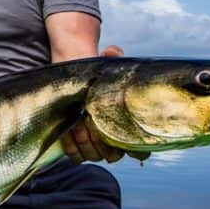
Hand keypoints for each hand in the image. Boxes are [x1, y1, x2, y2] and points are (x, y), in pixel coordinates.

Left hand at [61, 45, 150, 164]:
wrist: (75, 85)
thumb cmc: (97, 79)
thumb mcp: (107, 67)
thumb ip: (113, 58)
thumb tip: (112, 51)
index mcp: (128, 126)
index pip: (141, 150)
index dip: (135, 150)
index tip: (120, 134)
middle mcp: (115, 141)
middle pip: (114, 156)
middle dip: (101, 141)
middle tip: (89, 120)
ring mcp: (98, 147)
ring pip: (95, 156)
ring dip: (85, 142)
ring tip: (77, 122)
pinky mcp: (80, 149)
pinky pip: (78, 157)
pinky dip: (71, 147)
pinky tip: (67, 131)